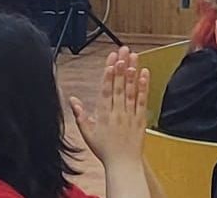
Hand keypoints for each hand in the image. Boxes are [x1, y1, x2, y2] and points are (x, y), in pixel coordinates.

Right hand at [70, 47, 147, 168]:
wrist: (123, 165)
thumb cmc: (105, 150)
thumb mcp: (87, 133)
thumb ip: (80, 115)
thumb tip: (72, 100)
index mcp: (103, 115)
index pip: (106, 90)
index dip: (108, 75)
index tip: (110, 61)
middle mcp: (117, 112)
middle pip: (119, 86)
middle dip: (120, 67)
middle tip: (122, 51)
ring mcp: (130, 115)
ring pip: (131, 90)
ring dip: (132, 72)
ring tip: (133, 57)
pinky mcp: (140, 118)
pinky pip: (142, 100)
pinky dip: (143, 86)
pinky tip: (144, 73)